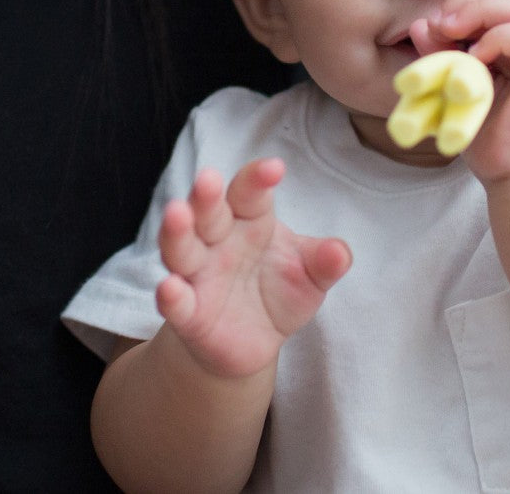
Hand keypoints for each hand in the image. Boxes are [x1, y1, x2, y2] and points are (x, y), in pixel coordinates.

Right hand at [156, 158, 350, 378]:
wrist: (252, 342)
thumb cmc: (280, 293)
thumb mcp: (310, 277)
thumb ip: (324, 262)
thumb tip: (340, 251)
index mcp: (249, 221)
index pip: (249, 194)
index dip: (257, 179)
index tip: (275, 168)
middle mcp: (217, 241)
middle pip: (208, 213)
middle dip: (206, 196)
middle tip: (209, 178)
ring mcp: (198, 275)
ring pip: (181, 248)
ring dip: (177, 231)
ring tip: (177, 213)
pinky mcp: (188, 313)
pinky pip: (177, 302)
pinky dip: (171, 295)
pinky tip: (169, 288)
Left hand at [422, 0, 509, 181]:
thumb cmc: (488, 135)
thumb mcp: (454, 87)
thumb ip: (441, 56)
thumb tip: (421, 25)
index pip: (494, 6)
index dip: (461, 6)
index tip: (433, 25)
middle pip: (507, 2)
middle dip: (468, 5)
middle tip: (441, 24)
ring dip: (480, 14)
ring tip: (452, 32)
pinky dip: (497, 38)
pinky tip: (475, 57)